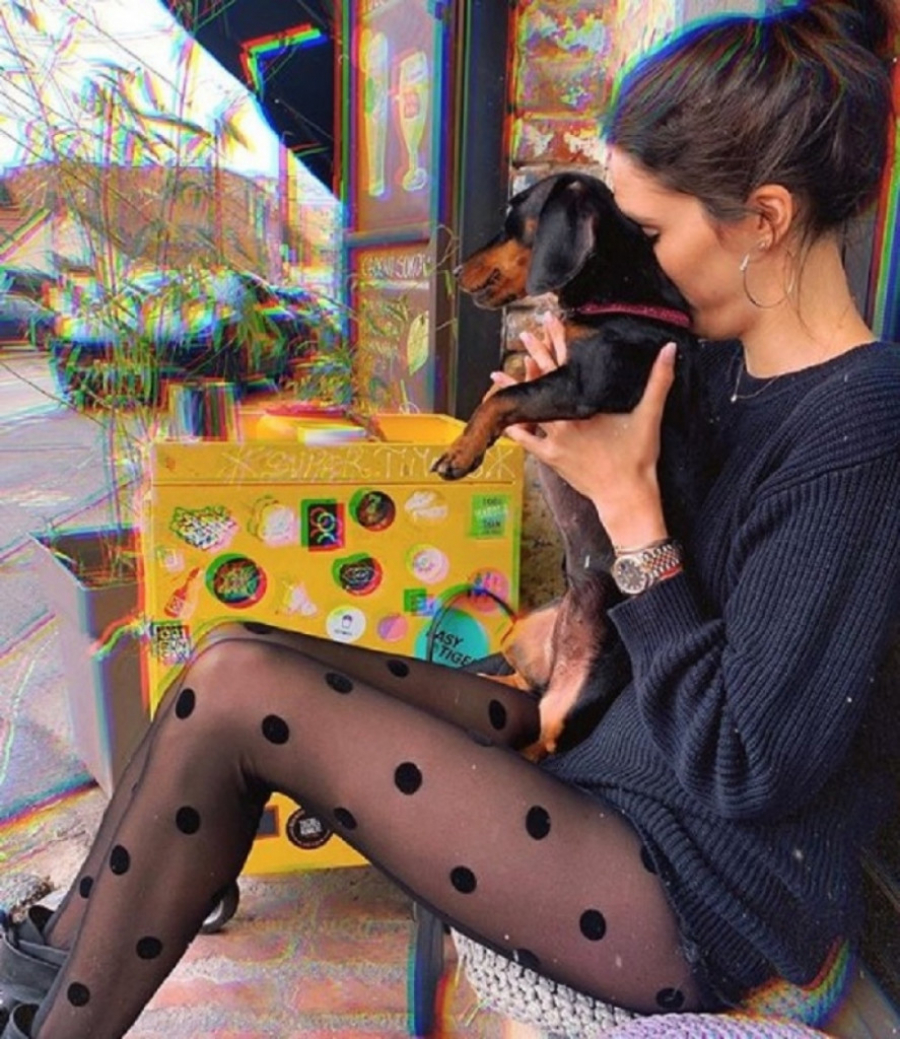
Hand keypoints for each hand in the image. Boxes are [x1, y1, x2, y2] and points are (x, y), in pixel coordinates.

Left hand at [498, 313, 675, 547]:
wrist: (625, 496)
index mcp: (587, 404)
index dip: (558, 341)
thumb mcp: (650, 416)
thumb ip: (659, 381)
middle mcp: (566, 420)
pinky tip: (501, 416)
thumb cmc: (638, 458)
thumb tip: (669, 350)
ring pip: (530, 408)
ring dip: (516, 389)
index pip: (568, 364)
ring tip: (498, 373)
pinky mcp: (550, 458)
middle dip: (535, 354)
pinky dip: (513, 426)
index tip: (549, 322)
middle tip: (525, 333)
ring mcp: (555, 439)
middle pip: (546, 380)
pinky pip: (525, 440)